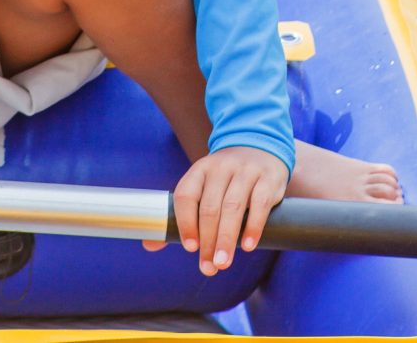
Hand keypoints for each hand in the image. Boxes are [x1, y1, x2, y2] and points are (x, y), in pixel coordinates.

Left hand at [152, 146, 286, 275]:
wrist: (260, 147)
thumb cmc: (225, 179)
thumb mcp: (202, 188)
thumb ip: (180, 216)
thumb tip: (149, 245)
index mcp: (200, 170)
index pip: (186, 195)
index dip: (186, 223)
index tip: (190, 248)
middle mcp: (221, 168)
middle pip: (210, 208)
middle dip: (208, 241)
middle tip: (209, 268)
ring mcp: (245, 171)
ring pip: (233, 208)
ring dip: (227, 239)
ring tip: (223, 263)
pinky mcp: (268, 179)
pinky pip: (259, 204)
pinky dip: (253, 227)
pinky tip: (247, 246)